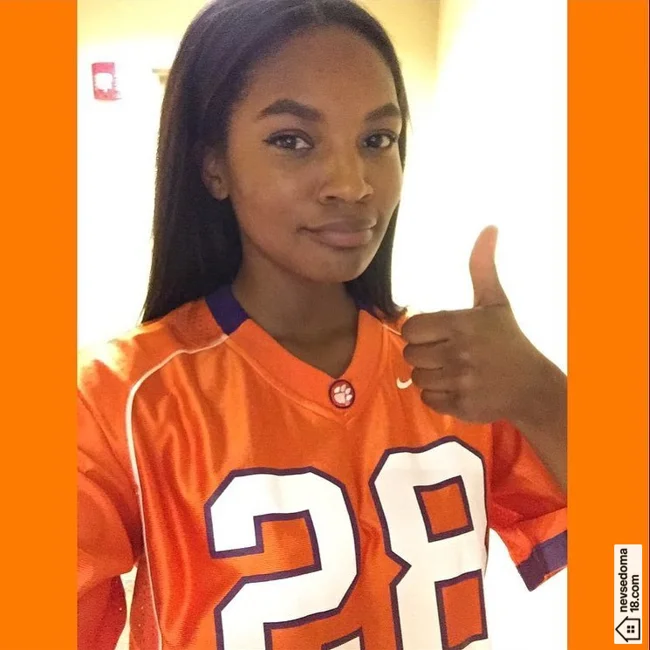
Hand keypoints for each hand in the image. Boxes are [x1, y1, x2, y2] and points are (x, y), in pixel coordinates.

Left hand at [402, 226, 549, 423]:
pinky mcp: (460, 405)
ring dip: (430, 375)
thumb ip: (482, 266)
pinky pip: (427, 398)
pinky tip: (457, 387)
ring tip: (453, 370)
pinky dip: (438, 395)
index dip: (419, 332)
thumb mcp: (495, 301)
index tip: (436, 334)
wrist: (532, 386)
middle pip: (411, 354)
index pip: (411, 329)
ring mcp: (459, 381)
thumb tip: (489, 227)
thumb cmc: (508, 340)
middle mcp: (458, 352)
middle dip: (425, 354)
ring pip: (417, 377)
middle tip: (447, 353)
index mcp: (461, 324)